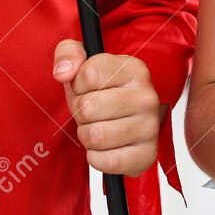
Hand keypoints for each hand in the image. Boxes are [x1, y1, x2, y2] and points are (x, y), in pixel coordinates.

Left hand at [53, 39, 161, 175]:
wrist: (126, 120)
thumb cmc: (102, 92)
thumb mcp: (83, 63)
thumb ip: (68, 54)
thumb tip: (63, 72)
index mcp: (134, 69)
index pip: (88, 74)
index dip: (78, 84)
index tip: (87, 87)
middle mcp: (147, 97)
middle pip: (88, 107)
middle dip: (80, 112)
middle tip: (90, 112)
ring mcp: (150, 127)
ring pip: (95, 135)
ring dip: (86, 135)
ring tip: (97, 127)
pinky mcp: (147, 155)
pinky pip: (106, 161)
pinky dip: (96, 157)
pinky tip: (104, 147)